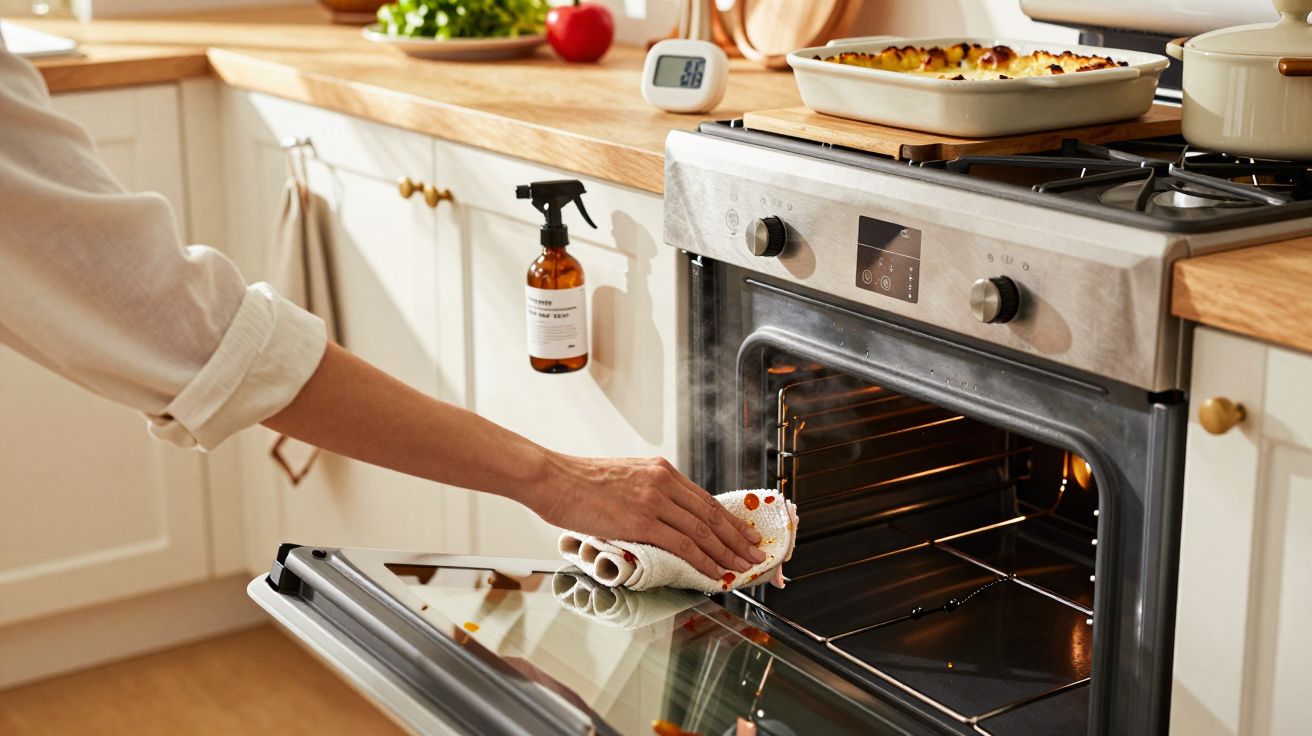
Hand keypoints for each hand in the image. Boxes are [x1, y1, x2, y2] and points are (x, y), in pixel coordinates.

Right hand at [527, 453, 765, 579]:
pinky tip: (715, 572)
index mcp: (660, 470)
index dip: (729, 519)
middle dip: (737, 537)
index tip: (745, 532)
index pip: (704, 498)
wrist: (553, 478)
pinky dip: (703, 561)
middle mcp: (663, 482)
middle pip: (711, 514)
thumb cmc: (578, 482)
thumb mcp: (622, 477)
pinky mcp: (641, 521)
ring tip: (742, 567)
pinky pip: (682, 545)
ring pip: (702, 531)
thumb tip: (659, 517)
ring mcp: (654, 501)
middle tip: (755, 552)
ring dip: (727, 552)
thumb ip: (645, 492)